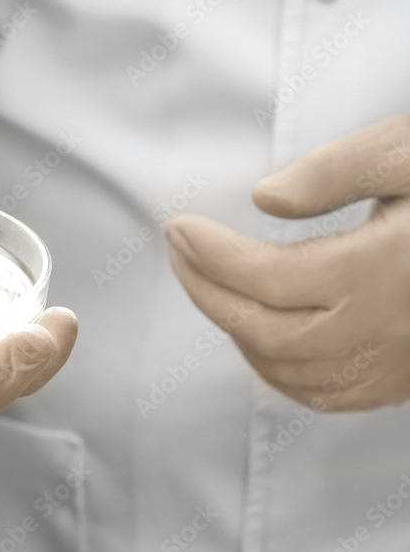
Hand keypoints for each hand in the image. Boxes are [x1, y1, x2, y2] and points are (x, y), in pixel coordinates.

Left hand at [166, 116, 409, 410]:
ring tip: (208, 285)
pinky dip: (277, 370)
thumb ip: (337, 171)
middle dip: (204, 291)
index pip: (264, 276)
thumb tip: (263, 198)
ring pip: (287, 371)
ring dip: (234, 331)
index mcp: (382, 270)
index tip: (177, 228)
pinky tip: (261, 337)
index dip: (208, 255)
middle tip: (179, 252)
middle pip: (260, 330)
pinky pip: (326, 394)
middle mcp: (385, 329)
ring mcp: (399, 363)